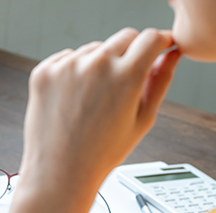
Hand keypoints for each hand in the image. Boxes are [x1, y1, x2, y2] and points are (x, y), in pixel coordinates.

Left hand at [0, 28, 179, 212]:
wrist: (59, 173)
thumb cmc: (100, 155)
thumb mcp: (141, 121)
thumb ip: (160, 82)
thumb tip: (172, 54)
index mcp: (125, 76)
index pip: (151, 37)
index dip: (159, 43)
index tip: (157, 50)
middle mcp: (95, 65)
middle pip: (123, 38)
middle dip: (129, 54)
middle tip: (121, 87)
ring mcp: (65, 67)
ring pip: (93, 50)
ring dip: (98, 66)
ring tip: (91, 103)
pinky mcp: (43, 73)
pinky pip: (66, 59)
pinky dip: (72, 72)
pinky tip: (72, 100)